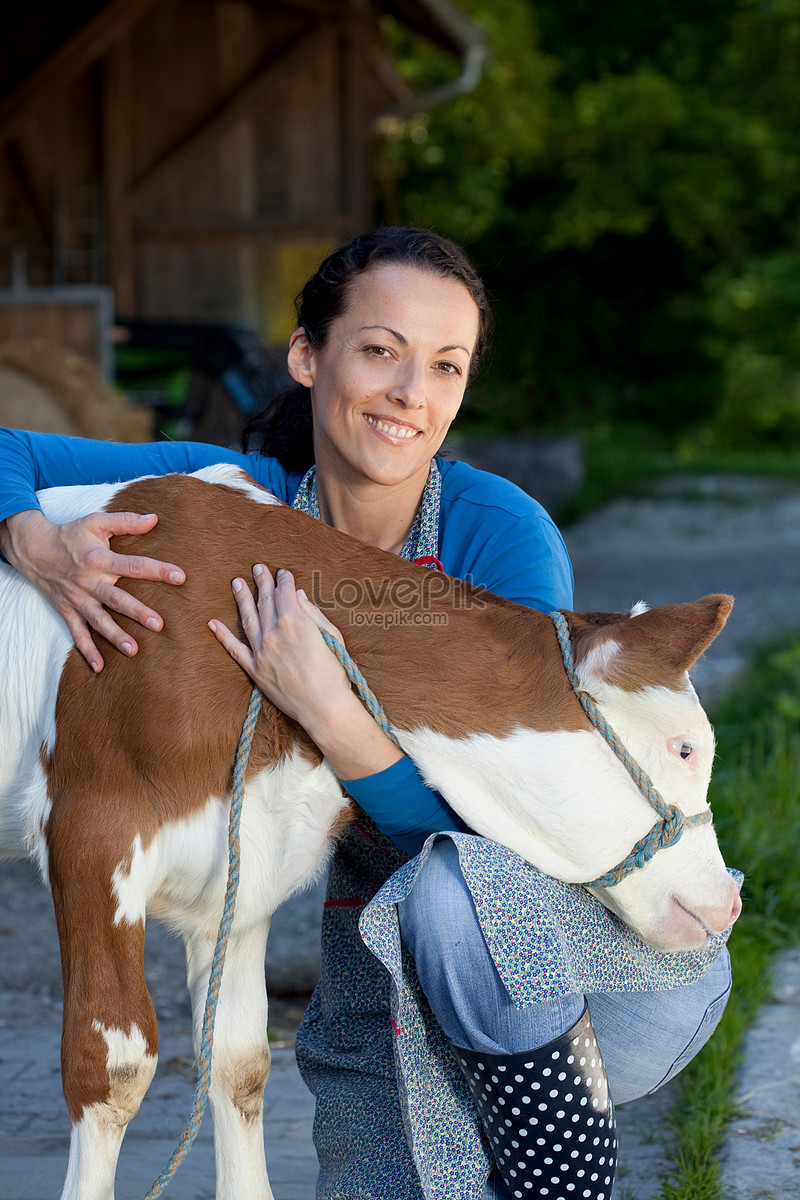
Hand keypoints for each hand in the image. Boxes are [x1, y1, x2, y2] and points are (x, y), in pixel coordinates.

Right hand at [0, 508, 184, 671]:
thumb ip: (125, 521)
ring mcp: (78, 599)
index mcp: (99, 559)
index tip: (180, 576)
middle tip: (158, 624)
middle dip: (137, 612)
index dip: (157, 570)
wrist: (34, 549)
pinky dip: (87, 651)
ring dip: (115, 636)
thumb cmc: (70, 535)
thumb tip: (154, 518)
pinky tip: (100, 667)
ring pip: (98, 621)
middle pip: (117, 598)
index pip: (133, 565)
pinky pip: (78, 634)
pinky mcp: (67, 611)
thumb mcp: (96, 521)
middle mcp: (89, 581)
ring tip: (133, 650)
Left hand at [209, 566, 401, 776]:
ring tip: (236, 583)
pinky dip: (223, 635)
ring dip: (241, 598)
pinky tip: (213, 623)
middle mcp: (274, 633)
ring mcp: (261, 651)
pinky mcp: (254, 669)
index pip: (286, 593)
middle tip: (257, 568)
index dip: (284, 580)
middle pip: (265, 601)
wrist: (324, 707)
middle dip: (262, 582)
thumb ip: (313, 613)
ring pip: (247, 618)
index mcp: (295, 622)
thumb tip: (298, 596)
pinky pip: (234, 649)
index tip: (283, 573)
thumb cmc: (334, 673)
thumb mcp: (331, 637)